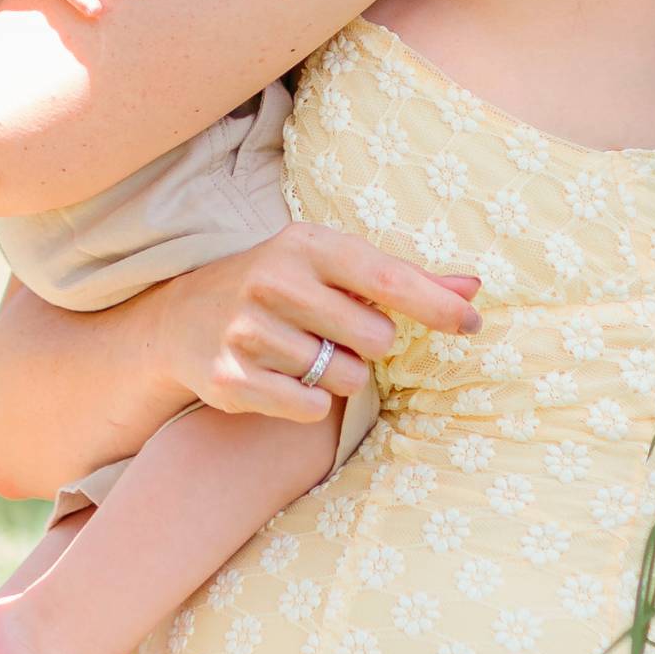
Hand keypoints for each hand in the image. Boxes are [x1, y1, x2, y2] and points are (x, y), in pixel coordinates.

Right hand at [155, 222, 481, 423]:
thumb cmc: (279, 287)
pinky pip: (313, 408)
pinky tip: (282, 377)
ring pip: (346, 379)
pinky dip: (309, 401)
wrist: (181, 318)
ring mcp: (248, 331)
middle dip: (366, 345)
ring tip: (300, 352)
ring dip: (336, 374)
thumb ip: (402, 279)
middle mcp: (273, 280)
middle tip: (332, 332)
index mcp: (306, 245)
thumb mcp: (330, 267)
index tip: (472, 325)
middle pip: (376, 340)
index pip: (387, 278)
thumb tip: (473, 289)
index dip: (436, 306)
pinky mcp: (231, 378)